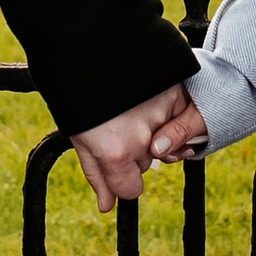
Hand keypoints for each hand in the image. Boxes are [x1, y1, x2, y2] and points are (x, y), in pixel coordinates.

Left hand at [68, 86, 197, 214]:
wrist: (90, 49)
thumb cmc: (79, 96)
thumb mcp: (80, 138)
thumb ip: (97, 175)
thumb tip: (107, 206)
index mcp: (115, 153)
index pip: (130, 189)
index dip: (121, 179)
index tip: (114, 162)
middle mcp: (142, 139)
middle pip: (144, 164)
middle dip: (134, 151)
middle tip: (116, 125)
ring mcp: (160, 116)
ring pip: (162, 142)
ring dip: (152, 131)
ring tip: (131, 108)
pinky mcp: (174, 95)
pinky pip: (176, 117)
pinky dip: (166, 111)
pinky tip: (147, 98)